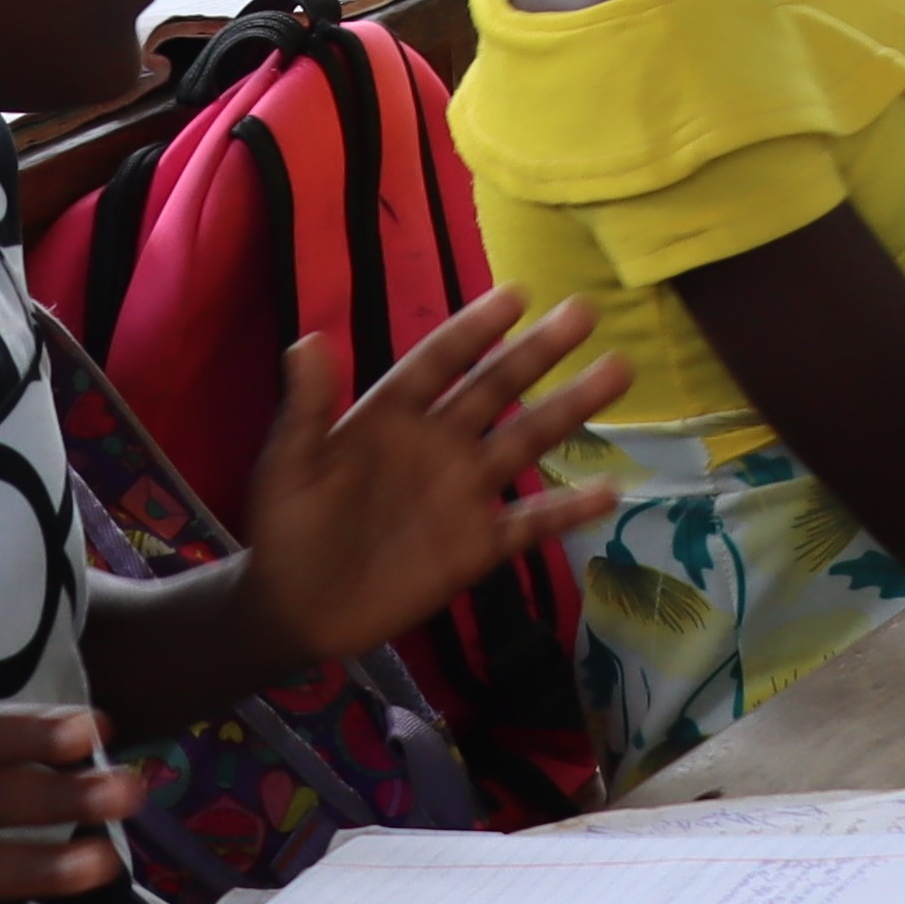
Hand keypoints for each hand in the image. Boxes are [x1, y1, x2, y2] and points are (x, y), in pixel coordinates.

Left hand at [235, 288, 626, 664]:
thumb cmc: (286, 526)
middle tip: (585, 312)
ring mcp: (463, 493)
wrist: (295, 608)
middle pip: (496, 388)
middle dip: (539, 351)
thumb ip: (307, 409)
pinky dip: (568, 509)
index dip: (474, 330)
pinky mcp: (476, 546)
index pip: (439, 361)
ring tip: (618, 370)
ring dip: (570, 407)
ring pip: (525, 441)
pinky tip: (610, 491)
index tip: (516, 294)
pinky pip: (529, 525)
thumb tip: (308, 339)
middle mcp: (438, 443)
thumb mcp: (289, 466)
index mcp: (390, 416)